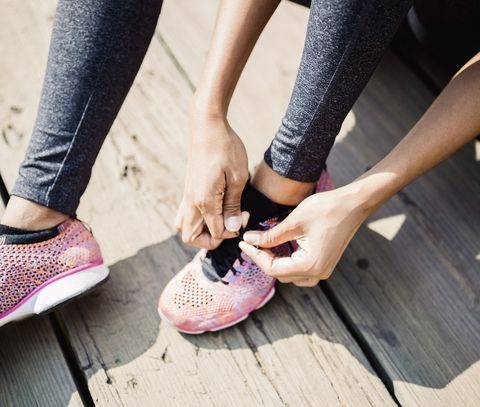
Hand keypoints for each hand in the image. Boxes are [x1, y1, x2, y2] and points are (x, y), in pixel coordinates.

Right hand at [176, 113, 249, 248]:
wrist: (206, 126)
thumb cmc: (225, 148)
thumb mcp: (237, 177)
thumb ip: (233, 205)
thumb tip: (232, 228)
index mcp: (204, 201)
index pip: (216, 233)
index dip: (233, 230)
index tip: (244, 214)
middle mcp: (191, 202)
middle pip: (192, 238)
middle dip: (212, 240)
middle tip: (229, 224)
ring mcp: (187, 196)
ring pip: (184, 227)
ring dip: (201, 231)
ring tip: (221, 219)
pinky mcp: (188, 189)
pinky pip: (186, 214)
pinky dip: (198, 219)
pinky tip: (215, 208)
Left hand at [239, 184, 371, 285]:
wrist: (354, 203)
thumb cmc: (327, 208)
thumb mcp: (294, 221)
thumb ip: (270, 235)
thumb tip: (249, 239)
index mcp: (310, 265)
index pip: (273, 268)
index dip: (255, 256)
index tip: (243, 243)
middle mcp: (318, 272)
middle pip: (280, 274)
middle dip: (263, 259)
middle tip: (251, 242)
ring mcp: (324, 270)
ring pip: (290, 276)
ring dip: (275, 264)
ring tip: (263, 246)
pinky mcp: (325, 263)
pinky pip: (301, 271)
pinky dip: (288, 264)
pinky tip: (280, 249)